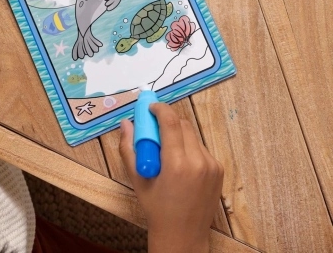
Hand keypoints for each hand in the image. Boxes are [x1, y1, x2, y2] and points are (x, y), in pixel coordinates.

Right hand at [120, 103, 223, 252]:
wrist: (183, 236)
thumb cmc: (156, 208)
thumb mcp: (137, 179)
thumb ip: (129, 148)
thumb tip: (125, 123)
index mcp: (176, 164)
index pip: (171, 122)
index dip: (160, 109)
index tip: (150, 107)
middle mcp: (198, 161)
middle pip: (183, 124)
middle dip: (167, 121)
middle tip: (154, 129)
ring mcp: (212, 166)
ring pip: (192, 135)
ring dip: (178, 135)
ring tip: (166, 152)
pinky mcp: (218, 170)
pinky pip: (201, 148)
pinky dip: (188, 148)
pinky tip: (180, 164)